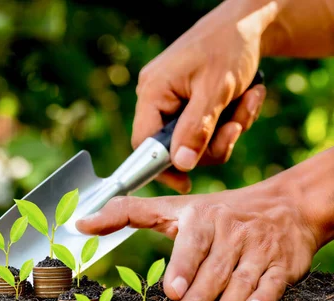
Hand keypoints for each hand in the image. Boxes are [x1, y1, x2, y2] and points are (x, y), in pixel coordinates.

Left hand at [75, 176, 318, 300]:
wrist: (285, 205)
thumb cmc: (218, 211)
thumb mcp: (173, 208)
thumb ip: (127, 213)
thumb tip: (81, 223)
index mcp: (203, 219)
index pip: (192, 243)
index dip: (183, 266)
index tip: (171, 290)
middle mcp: (231, 234)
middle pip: (213, 271)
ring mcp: (258, 250)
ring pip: (242, 281)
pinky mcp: (282, 265)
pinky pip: (274, 283)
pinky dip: (265, 297)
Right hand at [131, 0, 277, 192]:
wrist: (248, 23)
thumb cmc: (229, 47)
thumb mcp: (216, 90)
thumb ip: (197, 129)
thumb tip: (181, 165)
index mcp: (153, 92)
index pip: (144, 144)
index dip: (162, 167)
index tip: (186, 184)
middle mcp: (156, 97)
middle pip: (175, 145)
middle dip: (212, 141)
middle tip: (236, 125)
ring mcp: (172, 99)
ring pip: (195, 139)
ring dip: (228, 128)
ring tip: (249, 99)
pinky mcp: (189, 100)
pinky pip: (204, 126)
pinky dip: (228, 118)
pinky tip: (245, 97)